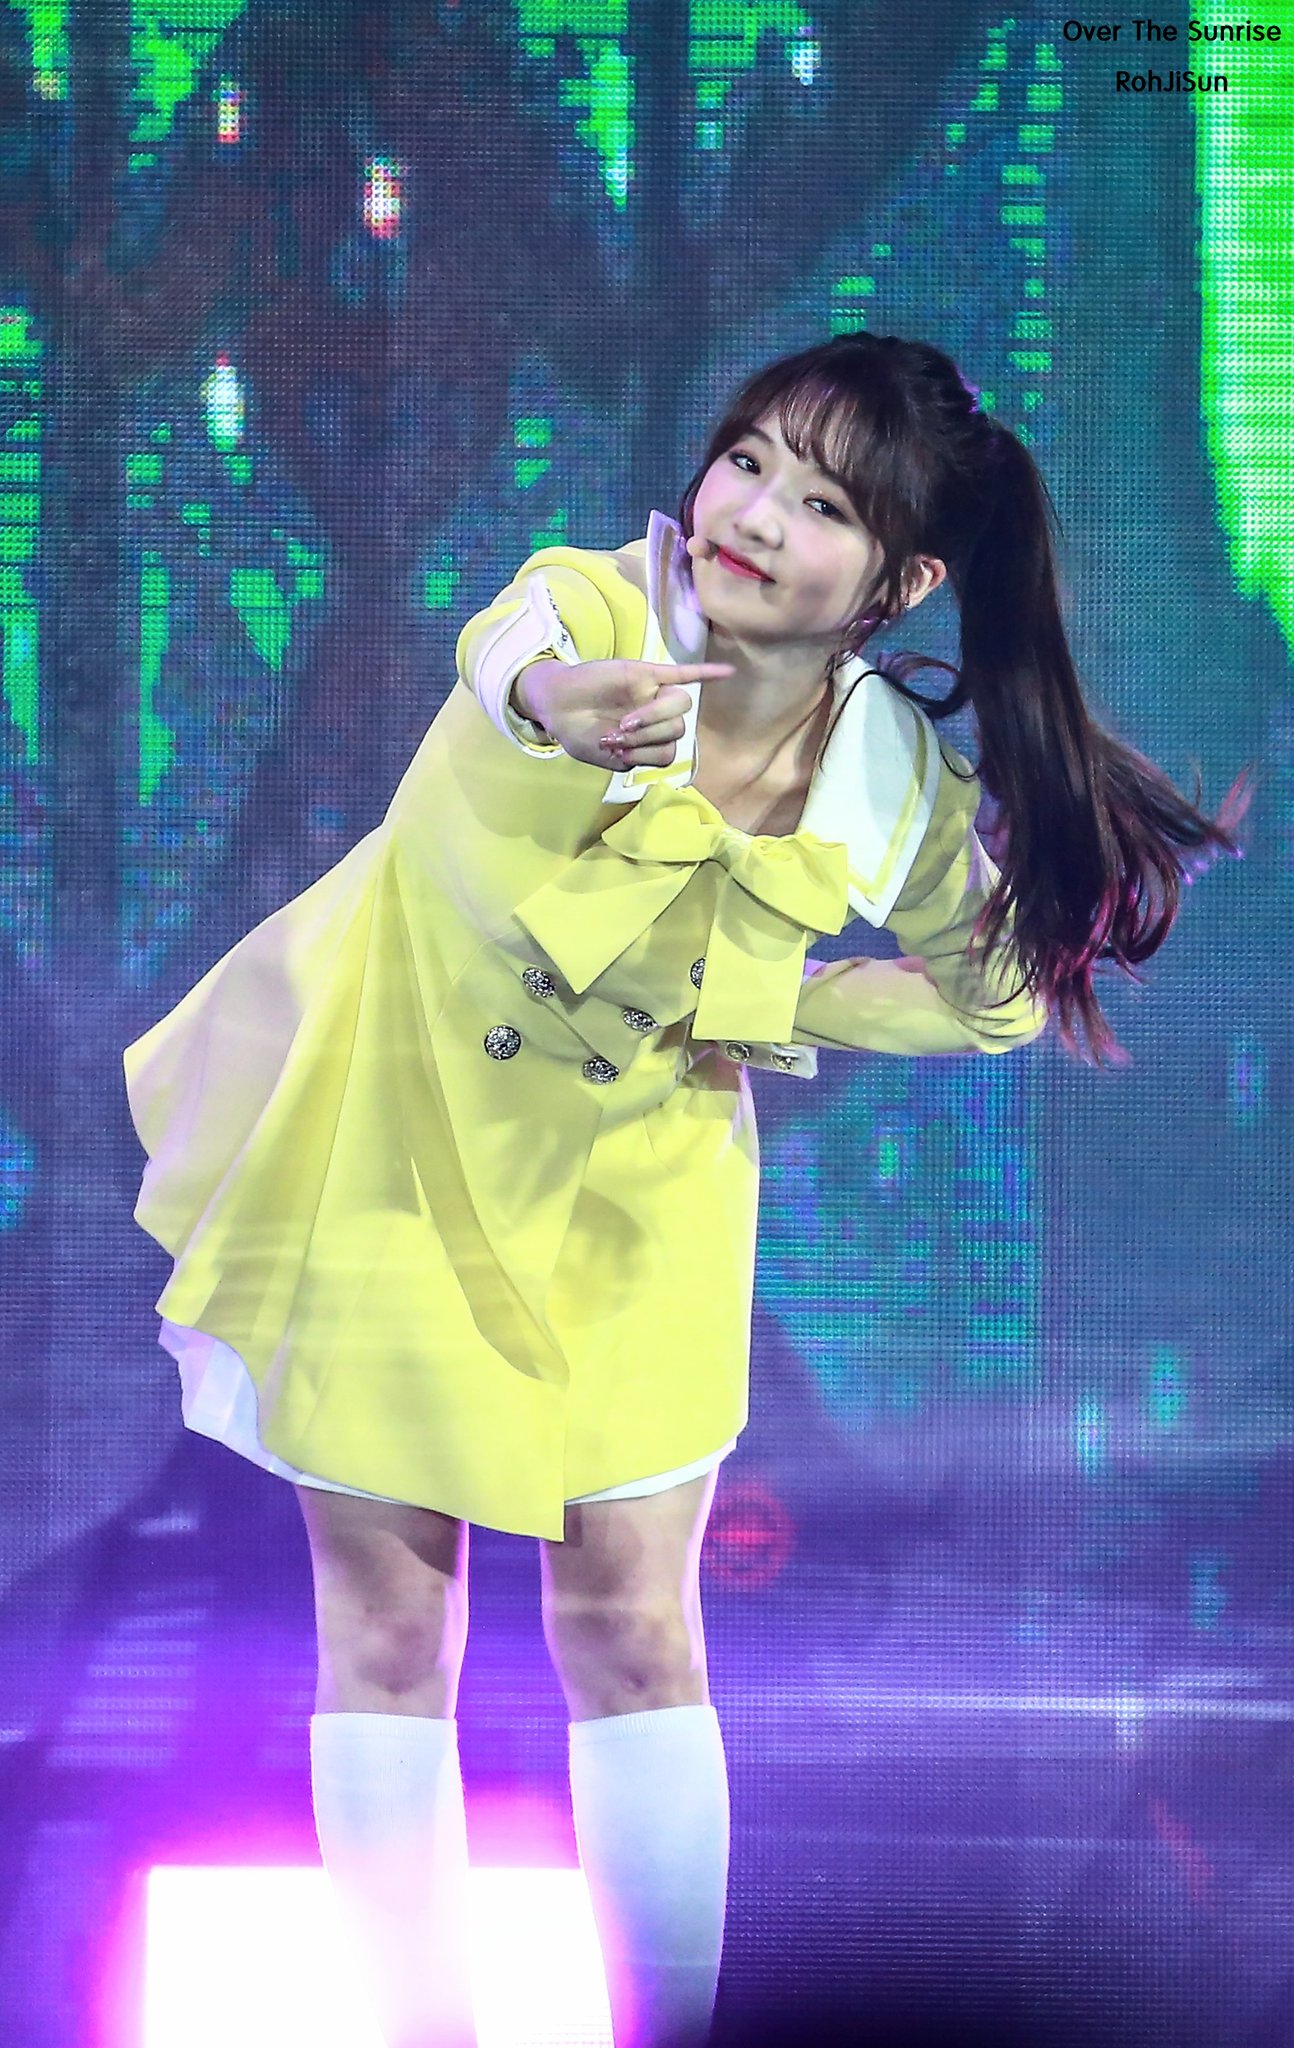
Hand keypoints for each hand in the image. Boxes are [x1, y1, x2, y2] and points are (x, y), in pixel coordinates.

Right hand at [514, 656, 733, 770]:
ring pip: (679, 705)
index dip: (647, 753)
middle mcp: (656, 717)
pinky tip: (728, 672)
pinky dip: (706, 673)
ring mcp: (653, 694)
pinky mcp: (646, 672)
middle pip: (678, 728)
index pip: (668, 752)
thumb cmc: (578, 732)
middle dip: (648, 735)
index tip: (618, 750)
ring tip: (624, 722)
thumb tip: (645, 749)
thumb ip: (630, 755)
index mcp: (649, 741)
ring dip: (653, 718)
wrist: (555, 704)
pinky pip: (683, 672)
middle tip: (618, 733)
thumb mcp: (604, 755)